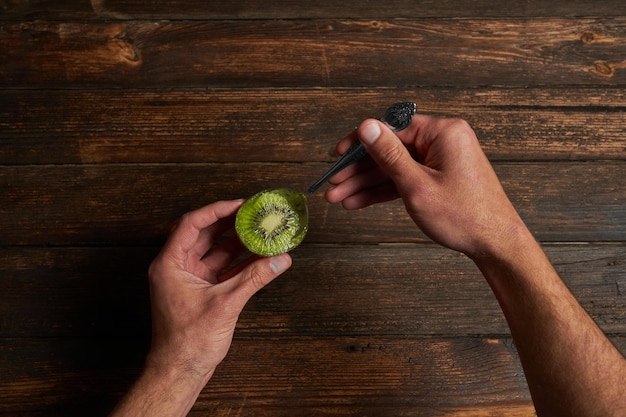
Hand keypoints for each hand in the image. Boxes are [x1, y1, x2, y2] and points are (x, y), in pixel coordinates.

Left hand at [146, 200, 291, 382]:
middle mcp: (177, 268)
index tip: (239, 204)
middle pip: (204, 234)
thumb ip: (254, 278)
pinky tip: (259, 257)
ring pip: (214, 251)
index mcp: (170, 264)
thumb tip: (278, 260)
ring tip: (260, 232)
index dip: (216, 210)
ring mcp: (189, 279)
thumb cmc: (187, 342)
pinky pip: (221, 269)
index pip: (191, 224)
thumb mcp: (224, 304)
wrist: (180, 372)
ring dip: (237, 243)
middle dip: (230, 223)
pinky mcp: (201, 291)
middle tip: (252, 214)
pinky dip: (239, 263)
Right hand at [325, 115, 524, 258]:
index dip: (360, 143)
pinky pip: (406, 179)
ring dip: (367, 184)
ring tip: (340, 198)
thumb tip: (366, 126)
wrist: (495, 244)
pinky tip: (359, 201)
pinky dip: (384, 191)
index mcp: (443, 132)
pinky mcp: (440, 177)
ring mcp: (441, 160)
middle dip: (359, 170)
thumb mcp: (417, 185)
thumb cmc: (464, 216)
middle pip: (390, 150)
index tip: (338, 156)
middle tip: (334, 183)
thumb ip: (389, 155)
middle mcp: (443, 140)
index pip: (391, 128)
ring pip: (394, 168)